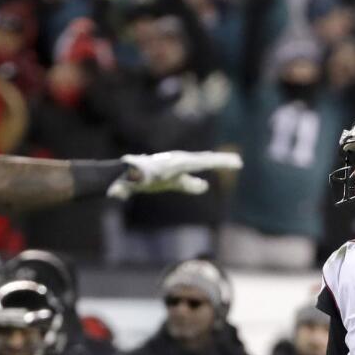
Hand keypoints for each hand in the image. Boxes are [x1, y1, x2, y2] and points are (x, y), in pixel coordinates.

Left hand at [109, 151, 241, 198]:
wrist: (126, 174)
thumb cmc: (130, 179)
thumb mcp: (130, 184)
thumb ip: (125, 188)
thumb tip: (115, 194)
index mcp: (175, 164)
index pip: (200, 162)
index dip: (216, 162)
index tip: (232, 162)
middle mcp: (178, 161)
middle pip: (204, 160)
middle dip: (221, 161)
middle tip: (239, 162)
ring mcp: (178, 167)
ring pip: (200, 165)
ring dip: (217, 164)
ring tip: (235, 163)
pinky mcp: (175, 176)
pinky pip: (192, 176)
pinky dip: (201, 178)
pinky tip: (210, 183)